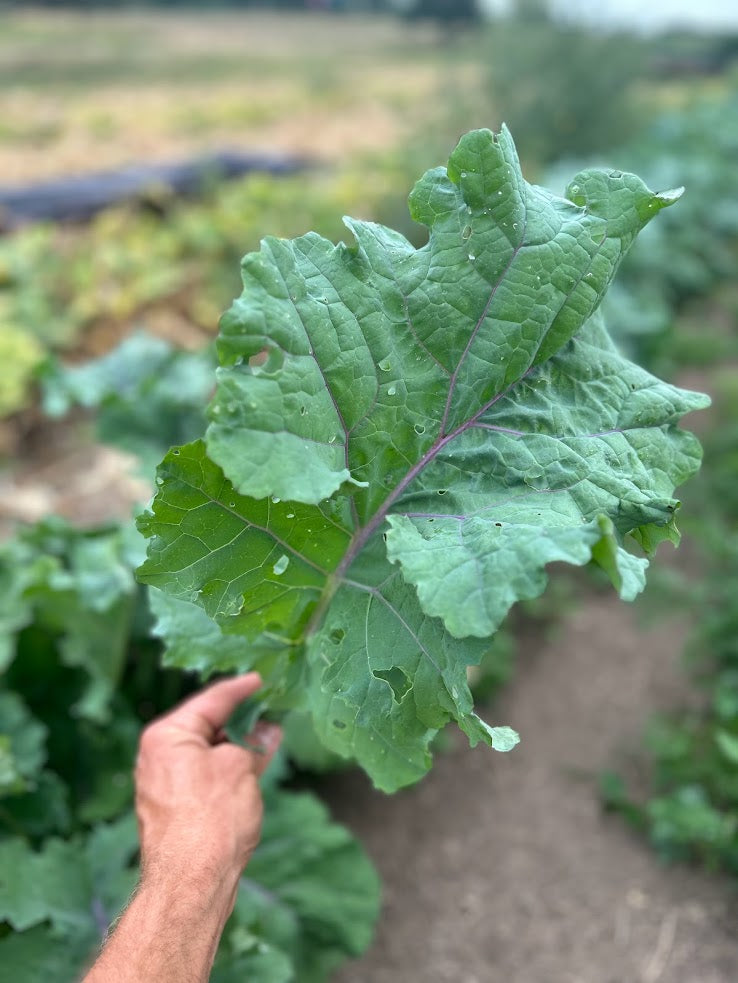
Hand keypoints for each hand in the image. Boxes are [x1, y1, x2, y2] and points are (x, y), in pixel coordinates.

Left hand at [135, 674, 281, 886]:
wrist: (191, 886)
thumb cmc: (211, 820)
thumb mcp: (241, 769)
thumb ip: (254, 743)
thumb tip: (268, 730)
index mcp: (166, 736)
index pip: (210, 700)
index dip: (241, 688)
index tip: (263, 679)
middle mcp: (158, 756)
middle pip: (207, 726)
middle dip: (241, 719)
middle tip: (271, 706)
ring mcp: (164, 785)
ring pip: (208, 753)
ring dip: (238, 746)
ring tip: (269, 736)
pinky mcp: (175, 810)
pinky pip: (206, 776)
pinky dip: (229, 769)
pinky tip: (253, 768)